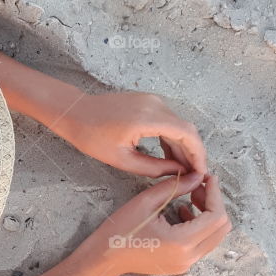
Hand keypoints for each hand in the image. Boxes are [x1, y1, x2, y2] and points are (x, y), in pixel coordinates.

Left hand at [50, 90, 207, 177]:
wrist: (74, 112)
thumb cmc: (91, 136)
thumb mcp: (121, 159)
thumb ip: (153, 168)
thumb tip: (178, 172)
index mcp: (147, 118)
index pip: (187, 134)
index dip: (198, 155)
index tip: (200, 172)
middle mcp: (154, 105)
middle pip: (187, 129)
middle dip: (194, 153)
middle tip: (194, 175)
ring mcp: (152, 100)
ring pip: (179, 125)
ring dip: (183, 146)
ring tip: (182, 169)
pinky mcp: (148, 101)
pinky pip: (168, 120)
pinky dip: (172, 137)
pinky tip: (170, 155)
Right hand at [90, 171, 231, 275]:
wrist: (104, 258)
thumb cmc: (120, 229)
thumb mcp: (146, 201)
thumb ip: (176, 187)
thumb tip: (198, 176)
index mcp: (182, 241)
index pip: (216, 216)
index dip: (215, 194)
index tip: (208, 178)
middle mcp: (189, 256)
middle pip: (221, 228)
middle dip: (214, 204)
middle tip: (198, 187)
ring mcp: (186, 264)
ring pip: (214, 237)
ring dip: (208, 215)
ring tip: (190, 198)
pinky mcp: (181, 265)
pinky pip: (201, 244)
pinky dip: (200, 227)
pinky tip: (181, 213)